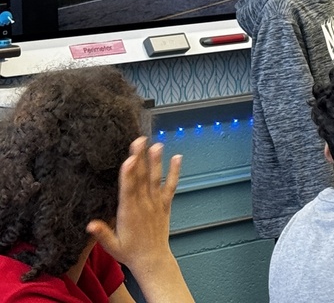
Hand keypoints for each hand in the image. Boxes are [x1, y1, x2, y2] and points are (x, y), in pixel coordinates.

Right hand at [87, 138, 194, 302]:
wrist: (152, 260)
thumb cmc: (129, 252)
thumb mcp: (112, 246)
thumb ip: (102, 234)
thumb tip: (89, 224)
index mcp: (128, 213)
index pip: (128, 190)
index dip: (128, 174)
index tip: (129, 159)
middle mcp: (143, 205)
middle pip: (141, 179)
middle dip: (140, 159)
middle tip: (139, 140)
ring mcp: (156, 204)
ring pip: (155, 179)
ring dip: (156, 162)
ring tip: (157, 145)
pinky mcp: (165, 204)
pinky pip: (171, 186)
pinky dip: (175, 172)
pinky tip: (177, 157)